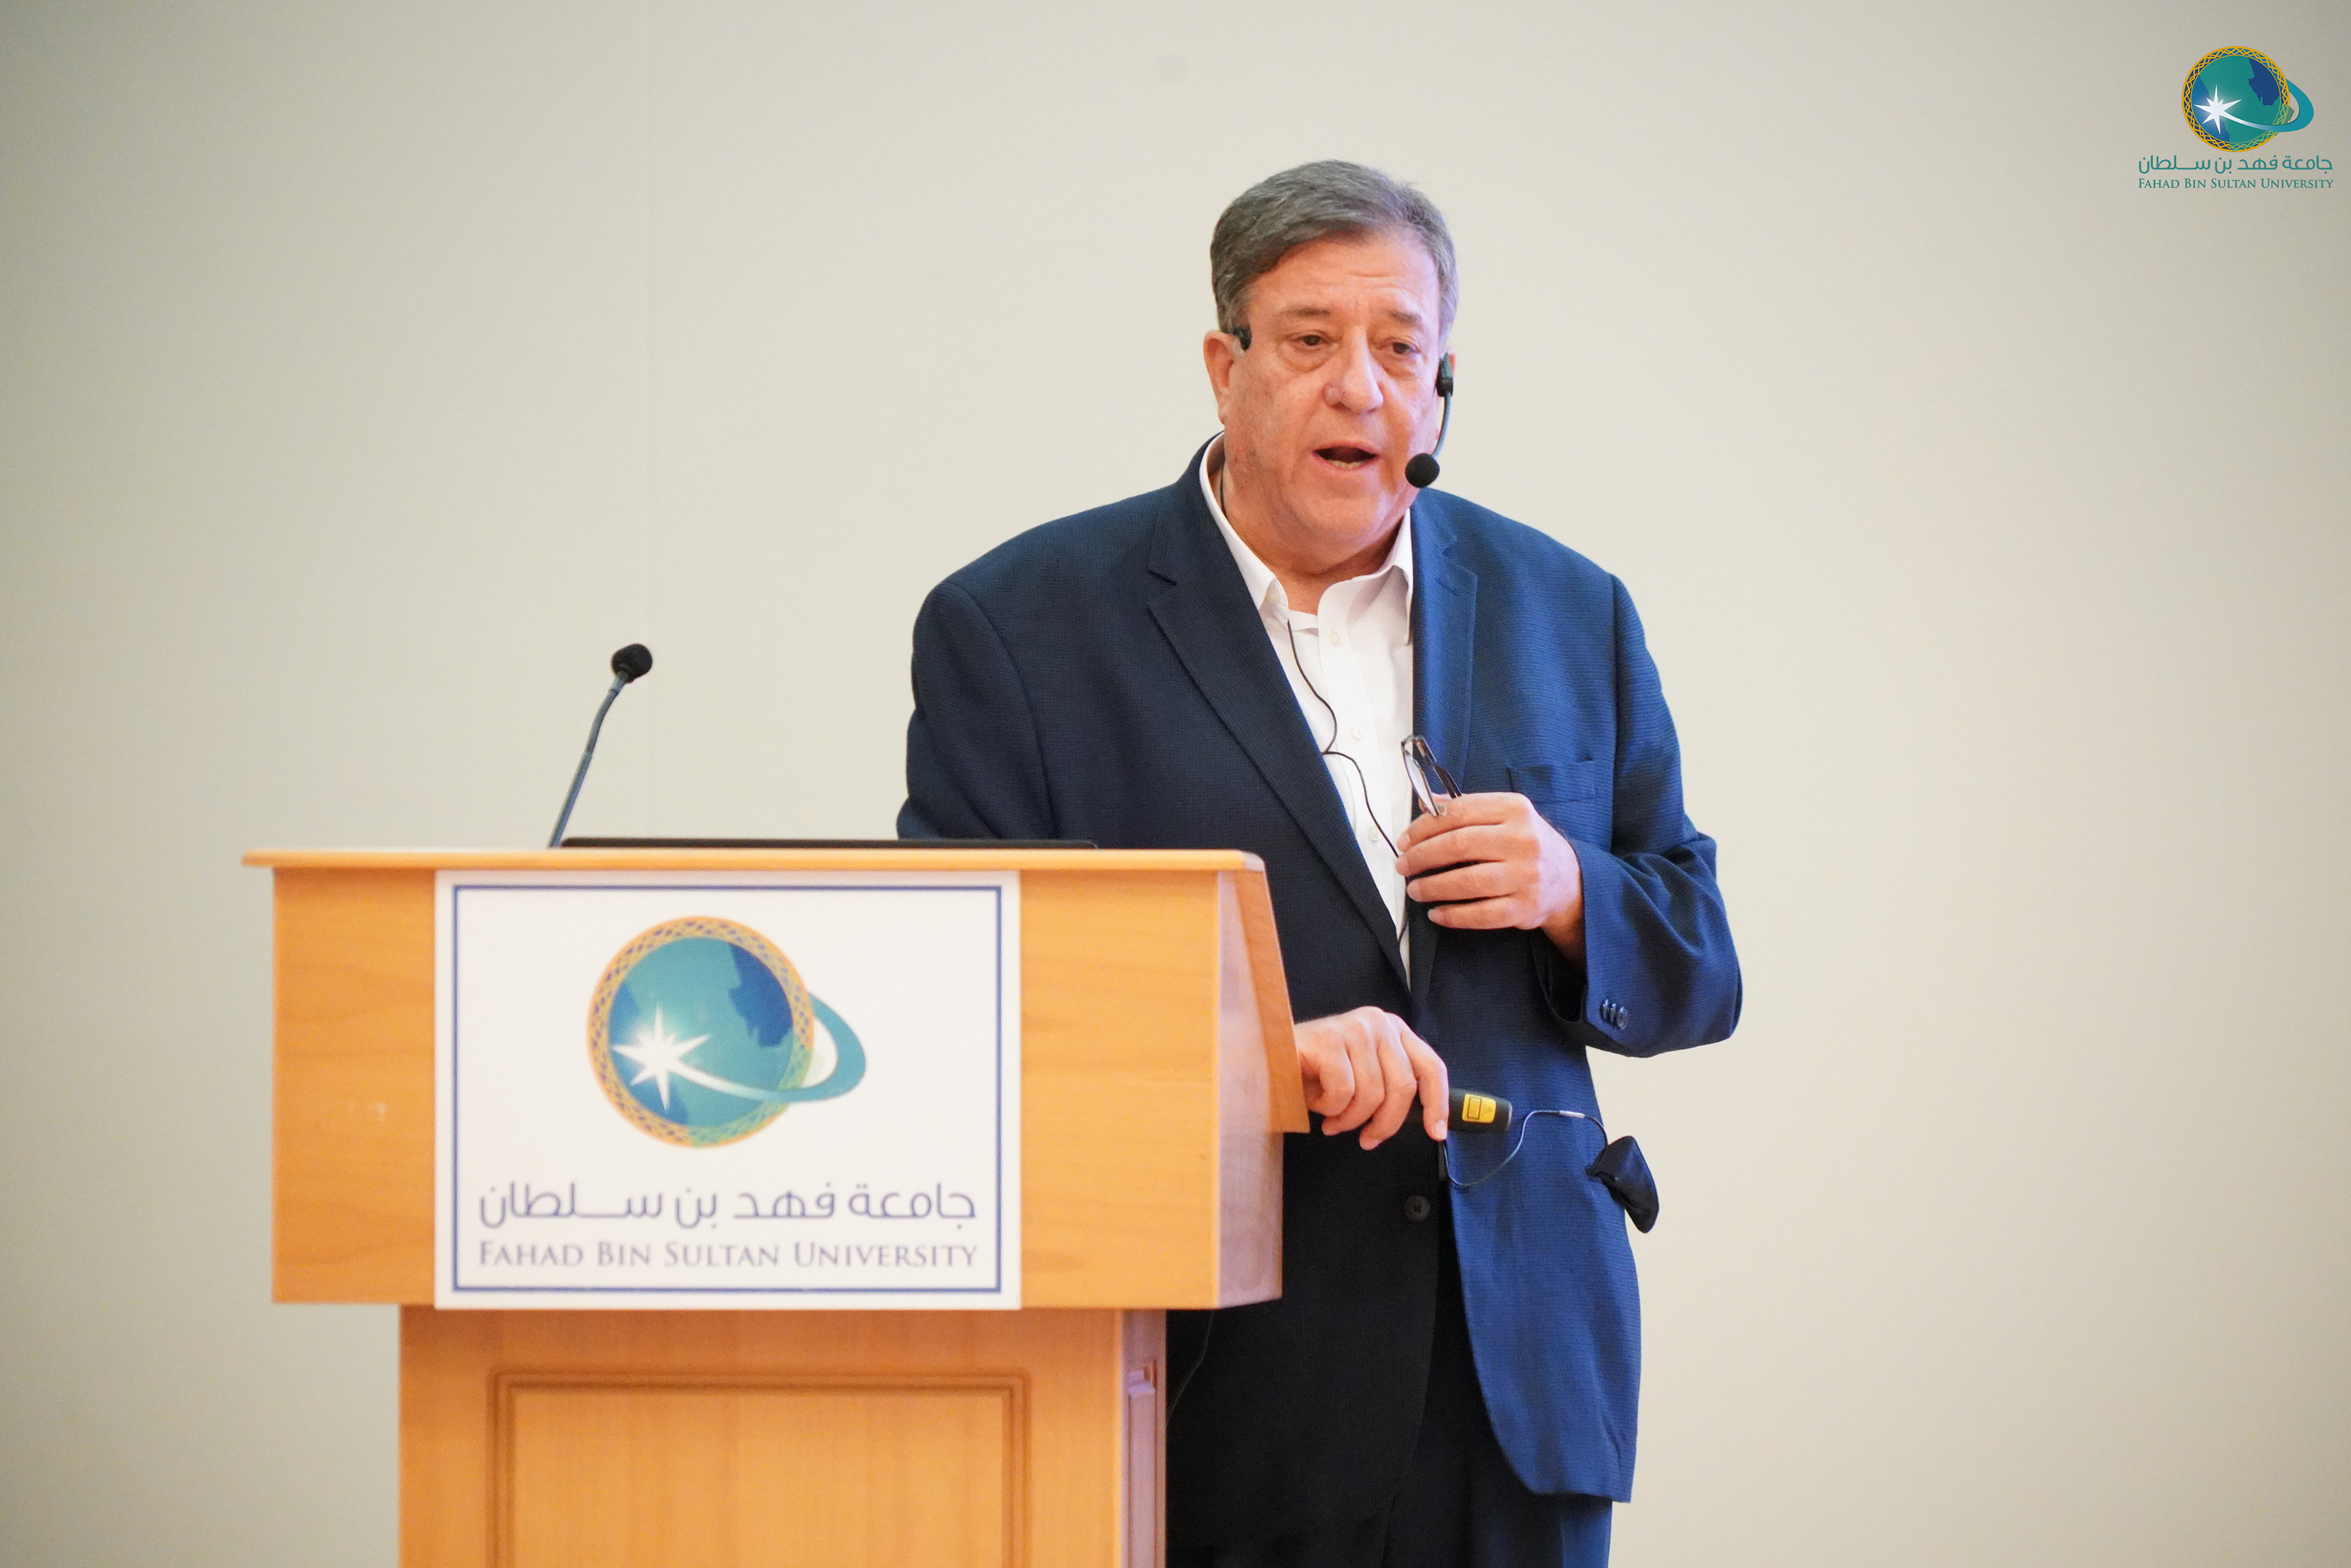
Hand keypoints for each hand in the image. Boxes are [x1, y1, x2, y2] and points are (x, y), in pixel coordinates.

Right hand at [1294, 1007, 1449, 1148]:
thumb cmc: (1315, 1074)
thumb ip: (1391, 1086)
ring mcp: (1353, 1028)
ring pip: (1371, 1095)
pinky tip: (1316, 1103)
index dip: (1437, 1103)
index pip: (1430, 1066)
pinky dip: (1329, 1108)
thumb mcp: (1364, 1077)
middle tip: (1366, 1139)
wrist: (1268, 1061)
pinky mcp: (1328, 1039)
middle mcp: (1378, 1022)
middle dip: (1385, 1124)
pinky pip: (1343, 1092)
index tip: (1436, 1133)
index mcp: (1393, 1030)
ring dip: (1349, 1118)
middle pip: (1403, 1088)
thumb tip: (1427, 1121)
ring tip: (1331, 1117)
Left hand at [1395, 792, 1585, 957]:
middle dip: (1422, 857)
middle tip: (1403, 866)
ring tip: (1415, 890)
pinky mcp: (1525, 907)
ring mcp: (1526, 875)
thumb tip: (1427, 802)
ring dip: (1433, 887)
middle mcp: (1523, 840)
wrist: (1569, 880)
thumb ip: (1467, 808)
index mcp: (1515, 809)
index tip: (1404, 840)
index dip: (1424, 827)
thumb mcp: (1505, 816)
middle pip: (1460, 845)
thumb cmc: (1526, 844)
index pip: (1459, 813)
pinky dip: (1453, 915)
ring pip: (1468, 882)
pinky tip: (1436, 913)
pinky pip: (1481, 914)